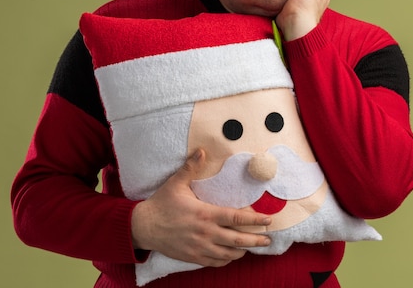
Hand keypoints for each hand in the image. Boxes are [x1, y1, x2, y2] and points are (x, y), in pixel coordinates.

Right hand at [131, 149, 271, 266]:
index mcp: (205, 214)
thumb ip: (191, 167)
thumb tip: (202, 150)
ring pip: (229, 254)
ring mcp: (200, 248)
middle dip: (256, 240)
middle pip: (238, 240)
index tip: (268, 221)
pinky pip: (216, 262)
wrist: (144, 227)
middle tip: (268, 239)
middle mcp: (206, 233)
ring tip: (252, 247)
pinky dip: (227, 260)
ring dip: (243, 251)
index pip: (236, 218)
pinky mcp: (194, 257)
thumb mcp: (176, 183)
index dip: (254, 220)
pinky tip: (231, 255)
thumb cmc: (162, 204)